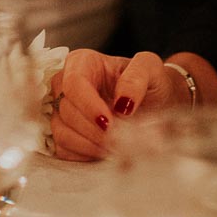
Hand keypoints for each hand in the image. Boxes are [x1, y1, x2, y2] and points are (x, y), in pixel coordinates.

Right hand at [51, 49, 184, 161]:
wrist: (155, 104)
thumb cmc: (149, 82)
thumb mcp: (151, 68)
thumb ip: (137, 78)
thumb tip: (122, 102)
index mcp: (83, 62)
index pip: (74, 83)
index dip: (88, 106)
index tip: (109, 123)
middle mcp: (66, 84)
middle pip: (66, 110)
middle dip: (92, 129)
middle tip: (117, 139)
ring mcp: (62, 110)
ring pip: (61, 132)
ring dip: (88, 144)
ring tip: (113, 145)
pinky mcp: (64, 133)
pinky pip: (62, 149)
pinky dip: (82, 154)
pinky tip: (102, 151)